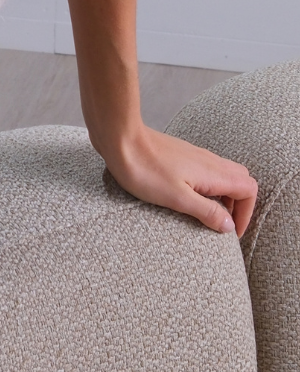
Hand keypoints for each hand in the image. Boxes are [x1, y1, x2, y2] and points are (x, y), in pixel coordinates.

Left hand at [97, 123, 257, 236]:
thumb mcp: (178, 198)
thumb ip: (206, 212)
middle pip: (240, 181)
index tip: (232, 232)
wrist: (121, 139)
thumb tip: (229, 226)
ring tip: (205, 213)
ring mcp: (195, 156)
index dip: (246, 213)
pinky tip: (188, 196)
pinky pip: (206, 170)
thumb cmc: (146, 170)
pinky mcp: (182, 155)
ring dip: (223, 195)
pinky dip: (208, 186)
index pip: (249, 189)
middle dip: (238, 204)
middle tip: (221, 223)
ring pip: (224, 174)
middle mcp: (210, 161)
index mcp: (214, 173)